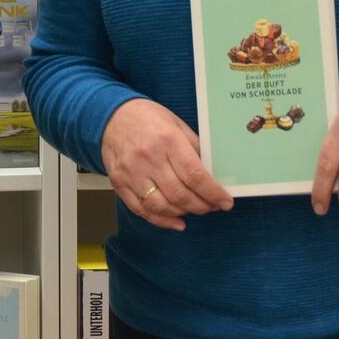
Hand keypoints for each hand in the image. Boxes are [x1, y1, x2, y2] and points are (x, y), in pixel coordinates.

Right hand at [100, 99, 232, 230]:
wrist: (112, 116)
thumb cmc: (148, 119)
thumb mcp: (177, 125)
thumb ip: (194, 149)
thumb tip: (213, 174)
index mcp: (168, 140)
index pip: (195, 175)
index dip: (213, 193)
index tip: (226, 202)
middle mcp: (149, 158)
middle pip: (180, 194)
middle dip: (202, 206)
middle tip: (213, 206)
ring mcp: (131, 173)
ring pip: (162, 206)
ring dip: (184, 213)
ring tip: (195, 209)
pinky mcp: (119, 183)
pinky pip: (142, 210)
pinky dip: (162, 220)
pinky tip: (177, 221)